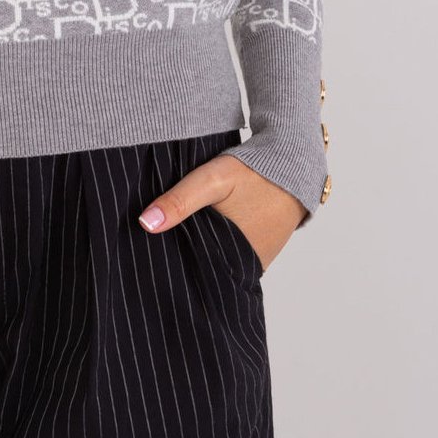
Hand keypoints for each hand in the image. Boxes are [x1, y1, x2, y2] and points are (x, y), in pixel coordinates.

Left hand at [137, 153, 309, 273]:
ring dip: (200, 248)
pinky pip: (231, 251)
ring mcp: (256, 260)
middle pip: (204, 267)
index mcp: (236, 261)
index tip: (149, 254)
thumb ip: (180, 201)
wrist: (292, 164)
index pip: (193, 273)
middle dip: (183, 256)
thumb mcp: (212, 181)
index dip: (171, 263)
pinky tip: (201, 227)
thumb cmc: (253, 173)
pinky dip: (216, 242)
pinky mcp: (260, 249)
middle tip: (157, 241)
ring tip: (176, 234)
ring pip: (217, 259)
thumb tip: (145, 223)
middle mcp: (249, 268)